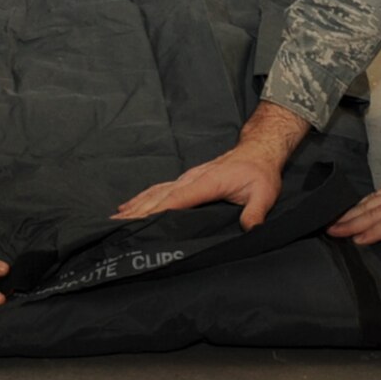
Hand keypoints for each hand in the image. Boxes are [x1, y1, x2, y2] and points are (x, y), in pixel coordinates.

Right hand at [111, 101, 310, 231]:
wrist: (257, 150)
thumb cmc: (260, 172)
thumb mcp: (264, 193)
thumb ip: (255, 212)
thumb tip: (249, 229)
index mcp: (207, 182)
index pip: (178, 198)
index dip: (157, 210)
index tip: (138, 220)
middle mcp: (191, 178)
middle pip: (159, 196)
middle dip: (138, 211)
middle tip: (116, 225)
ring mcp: (186, 178)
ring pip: (156, 192)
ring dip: (136, 205)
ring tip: (116, 219)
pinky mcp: (186, 179)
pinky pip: (159, 189)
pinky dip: (142, 198)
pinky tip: (130, 206)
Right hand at [328, 145, 380, 244]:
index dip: (371, 232)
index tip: (353, 240)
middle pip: (372, 212)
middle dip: (350, 222)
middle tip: (329, 230)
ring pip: (372, 202)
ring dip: (353, 212)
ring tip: (336, 219)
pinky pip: (380, 192)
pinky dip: (366, 200)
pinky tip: (358, 204)